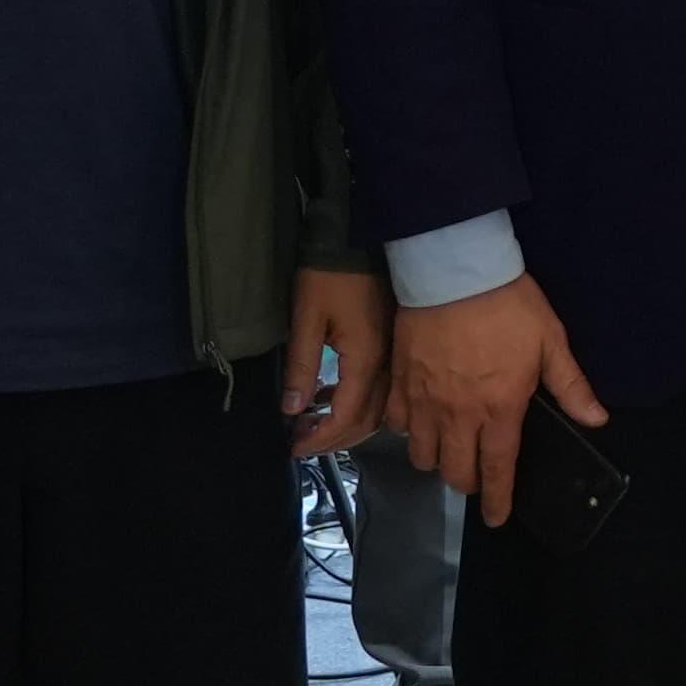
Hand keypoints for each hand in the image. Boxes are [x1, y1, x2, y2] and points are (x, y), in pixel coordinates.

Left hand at [279, 269, 391, 458]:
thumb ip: (301, 367)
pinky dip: (356, 405)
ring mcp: (393, 356)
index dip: (320, 438)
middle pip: (366, 420)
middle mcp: (386, 364)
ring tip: (311, 426)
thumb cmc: (329, 275)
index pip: (346, 416)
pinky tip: (329, 400)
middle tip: (299, 443)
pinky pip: (380, 392)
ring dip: (346, 426)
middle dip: (333, 439)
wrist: (359, 237)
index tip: (293, 447)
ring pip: (377, 410)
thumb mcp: (306, 319)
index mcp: (365, 359)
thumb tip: (292, 410)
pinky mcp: (391, 347)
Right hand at [388, 274, 608, 528]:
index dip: (499, 499)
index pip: (498, 469)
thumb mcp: (551, 342)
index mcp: (499, 409)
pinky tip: (418, 422)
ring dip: (436, 460)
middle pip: (455, 471)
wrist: (454, 270)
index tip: (497, 519)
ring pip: (422, 455)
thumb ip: (571, 386)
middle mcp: (458, 414)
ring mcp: (424, 401)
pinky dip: (407, 431)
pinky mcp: (399, 382)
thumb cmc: (508, 305)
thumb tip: (597, 420)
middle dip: (468, 484)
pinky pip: (396, 424)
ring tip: (449, 449)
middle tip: (477, 477)